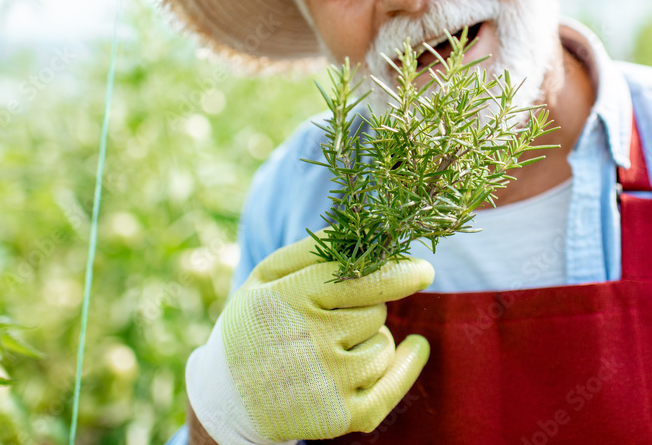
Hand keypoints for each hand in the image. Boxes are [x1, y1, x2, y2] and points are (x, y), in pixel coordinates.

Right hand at [185, 234, 433, 443]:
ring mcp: (328, 382)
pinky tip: (416, 348)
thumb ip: (314, 250)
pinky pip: (393, 383)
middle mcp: (310, 341)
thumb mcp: (267, 276)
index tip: (423, 270)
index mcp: (290, 299)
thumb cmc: (256, 322)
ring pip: (384, 344)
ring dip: (370, 340)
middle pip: (374, 311)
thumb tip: (368, 236)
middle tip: (328, 320)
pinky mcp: (342, 416)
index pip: (359, 278)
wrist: (228, 397)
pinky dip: (406, 364)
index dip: (396, 272)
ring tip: (331, 348)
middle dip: (362, 310)